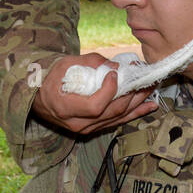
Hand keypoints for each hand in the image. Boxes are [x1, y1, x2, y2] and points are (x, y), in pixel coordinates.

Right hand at [31, 53, 156, 134]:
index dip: (110, 91)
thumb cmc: (52, 78)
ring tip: (152, 89)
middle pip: (112, 112)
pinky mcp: (94, 128)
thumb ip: (92, 63)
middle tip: (146, 79)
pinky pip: (117, 122)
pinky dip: (134, 113)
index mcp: (67, 107)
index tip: (116, 74)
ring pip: (118, 118)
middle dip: (132, 95)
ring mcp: (87, 128)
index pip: (95, 106)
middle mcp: (78, 123)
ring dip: (138, 103)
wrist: (40, 98)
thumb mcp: (66, 64)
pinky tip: (148, 106)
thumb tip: (117, 66)